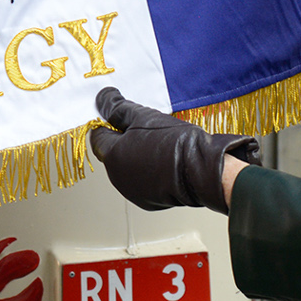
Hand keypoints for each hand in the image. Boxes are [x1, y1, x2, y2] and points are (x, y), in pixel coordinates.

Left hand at [89, 88, 258, 213]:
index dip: (109, 123)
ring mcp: (133, 191)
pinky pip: (142, 181)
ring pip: (128, 167)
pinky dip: (150, 171)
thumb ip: (117, 108)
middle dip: (126, 140)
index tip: (124, 116)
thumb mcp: (143, 117)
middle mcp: (117, 178)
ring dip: (138, 155)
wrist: (203, 170)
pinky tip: (166, 162)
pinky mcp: (149, 200)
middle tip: (149, 129)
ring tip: (162, 146)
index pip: (97, 136)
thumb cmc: (174, 143)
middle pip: (113, 152)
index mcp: (112, 156)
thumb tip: (102, 99)